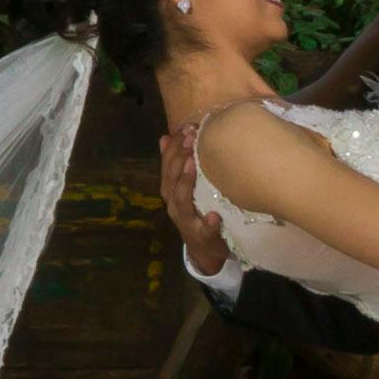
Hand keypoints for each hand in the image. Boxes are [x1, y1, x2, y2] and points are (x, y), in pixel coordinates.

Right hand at [161, 122, 228, 277]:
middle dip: (178, 156)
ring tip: (192, 164)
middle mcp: (174, 204)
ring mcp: (186, 221)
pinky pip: (203, 230)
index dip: (175, 145)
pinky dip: (208, 223)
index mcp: (170, 191)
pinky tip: (213, 215)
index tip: (187, 127)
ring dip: (186, 182)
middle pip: (171, 178)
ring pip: (181, 200)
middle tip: (191, 136)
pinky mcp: (201, 237)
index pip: (167, 165)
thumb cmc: (196, 213)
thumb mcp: (185, 188)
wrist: (203, 251)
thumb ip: (175, 165)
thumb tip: (164, 137)